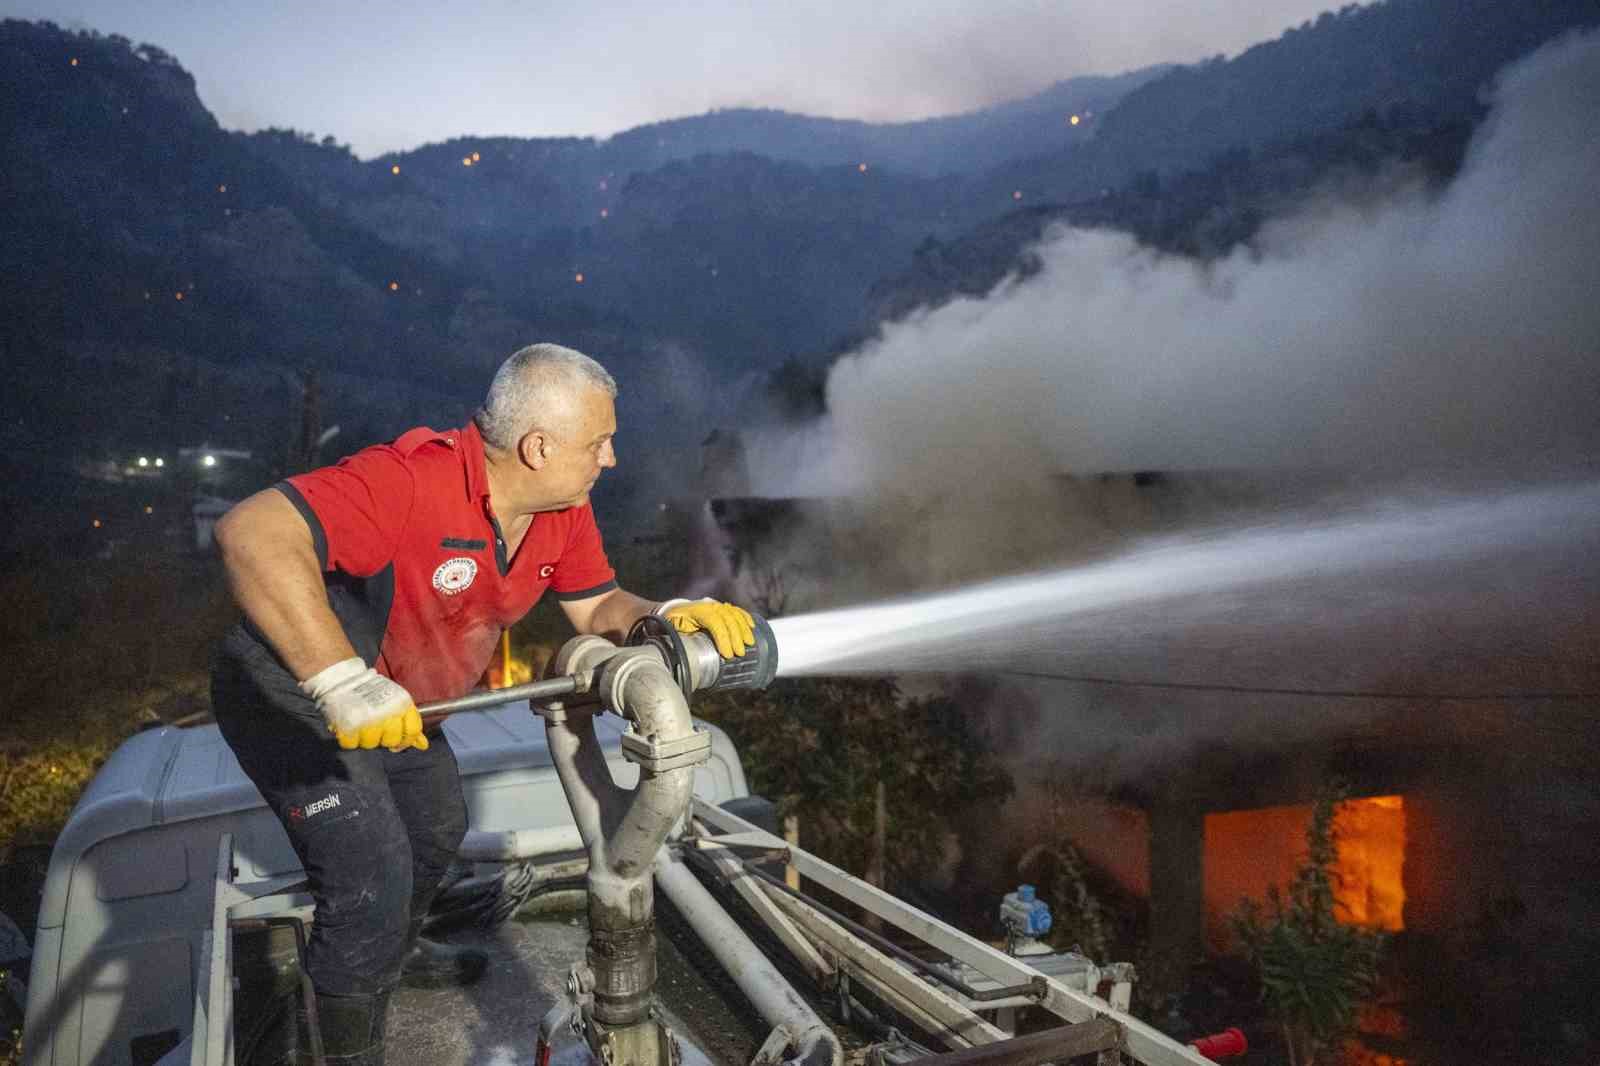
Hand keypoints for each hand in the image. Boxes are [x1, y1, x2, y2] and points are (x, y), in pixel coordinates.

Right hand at [300, 658, 428, 751]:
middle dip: (384, 739)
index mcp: (401, 704)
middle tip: (376, 729)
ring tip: (361, 725)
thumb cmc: (373, 692)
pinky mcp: (348, 724)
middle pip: (392, 740)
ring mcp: (367, 719)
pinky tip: (350, 727)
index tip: (397, 742)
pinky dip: (349, 739)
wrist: (344, 677)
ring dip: (365, 739)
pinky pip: (351, 744)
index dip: (406, 740)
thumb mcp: (397, 702)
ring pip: (371, 744)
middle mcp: (387, 712)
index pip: (413, 730)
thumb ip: (410, 724)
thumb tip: (423, 745)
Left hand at [660, 600, 754, 658]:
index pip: (713, 621)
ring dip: (743, 630)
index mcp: (696, 610)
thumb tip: (685, 655)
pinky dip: (745, 618)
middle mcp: (708, 605)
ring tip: (749, 644)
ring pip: (734, 615)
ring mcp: (715, 605)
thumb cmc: (670, 624)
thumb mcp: (671, 630)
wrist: (671, 611)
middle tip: (740, 654)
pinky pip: (735, 611)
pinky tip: (751, 627)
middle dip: (735, 637)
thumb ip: (680, 639)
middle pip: (727, 619)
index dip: (722, 637)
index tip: (727, 654)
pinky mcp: (720, 608)